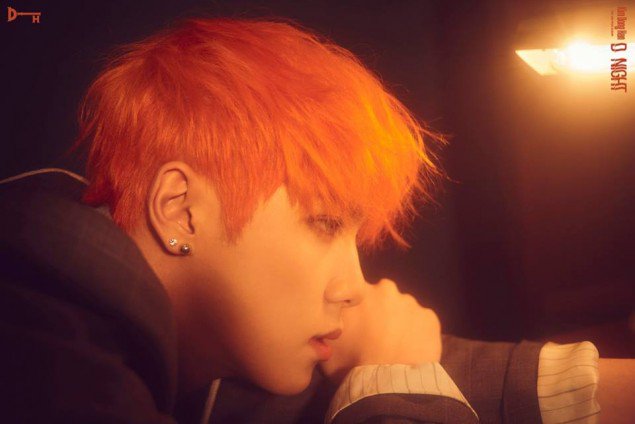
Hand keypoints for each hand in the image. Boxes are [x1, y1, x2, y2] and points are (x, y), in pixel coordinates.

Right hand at [319, 278, 441, 385]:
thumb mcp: (327, 345)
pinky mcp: (430, 318)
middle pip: (381, 297)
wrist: (387, 385)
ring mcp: (411, 303)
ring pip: (403, 309)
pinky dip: (417, 333)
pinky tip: (409, 350)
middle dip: (379, 311)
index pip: (356, 290)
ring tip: (393, 346)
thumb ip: (326, 325)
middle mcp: (386, 289)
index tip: (357, 321)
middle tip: (375, 335)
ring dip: (399, 322)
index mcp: (359, 291)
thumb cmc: (352, 365)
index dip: (356, 306)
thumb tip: (325, 322)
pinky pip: (422, 323)